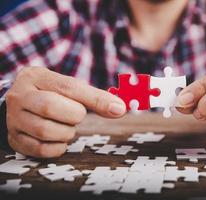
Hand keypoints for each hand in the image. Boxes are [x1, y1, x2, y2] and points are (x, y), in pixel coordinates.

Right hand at [6, 67, 125, 157]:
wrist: (20, 104)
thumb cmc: (51, 94)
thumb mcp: (69, 89)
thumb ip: (94, 97)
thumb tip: (119, 108)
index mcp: (36, 77)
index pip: (69, 87)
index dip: (96, 99)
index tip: (118, 109)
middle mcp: (20, 96)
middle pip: (51, 107)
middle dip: (74, 115)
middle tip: (76, 115)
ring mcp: (14, 119)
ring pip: (45, 130)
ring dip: (66, 132)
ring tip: (66, 126)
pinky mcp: (15, 139)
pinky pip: (40, 149)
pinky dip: (57, 148)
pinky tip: (59, 140)